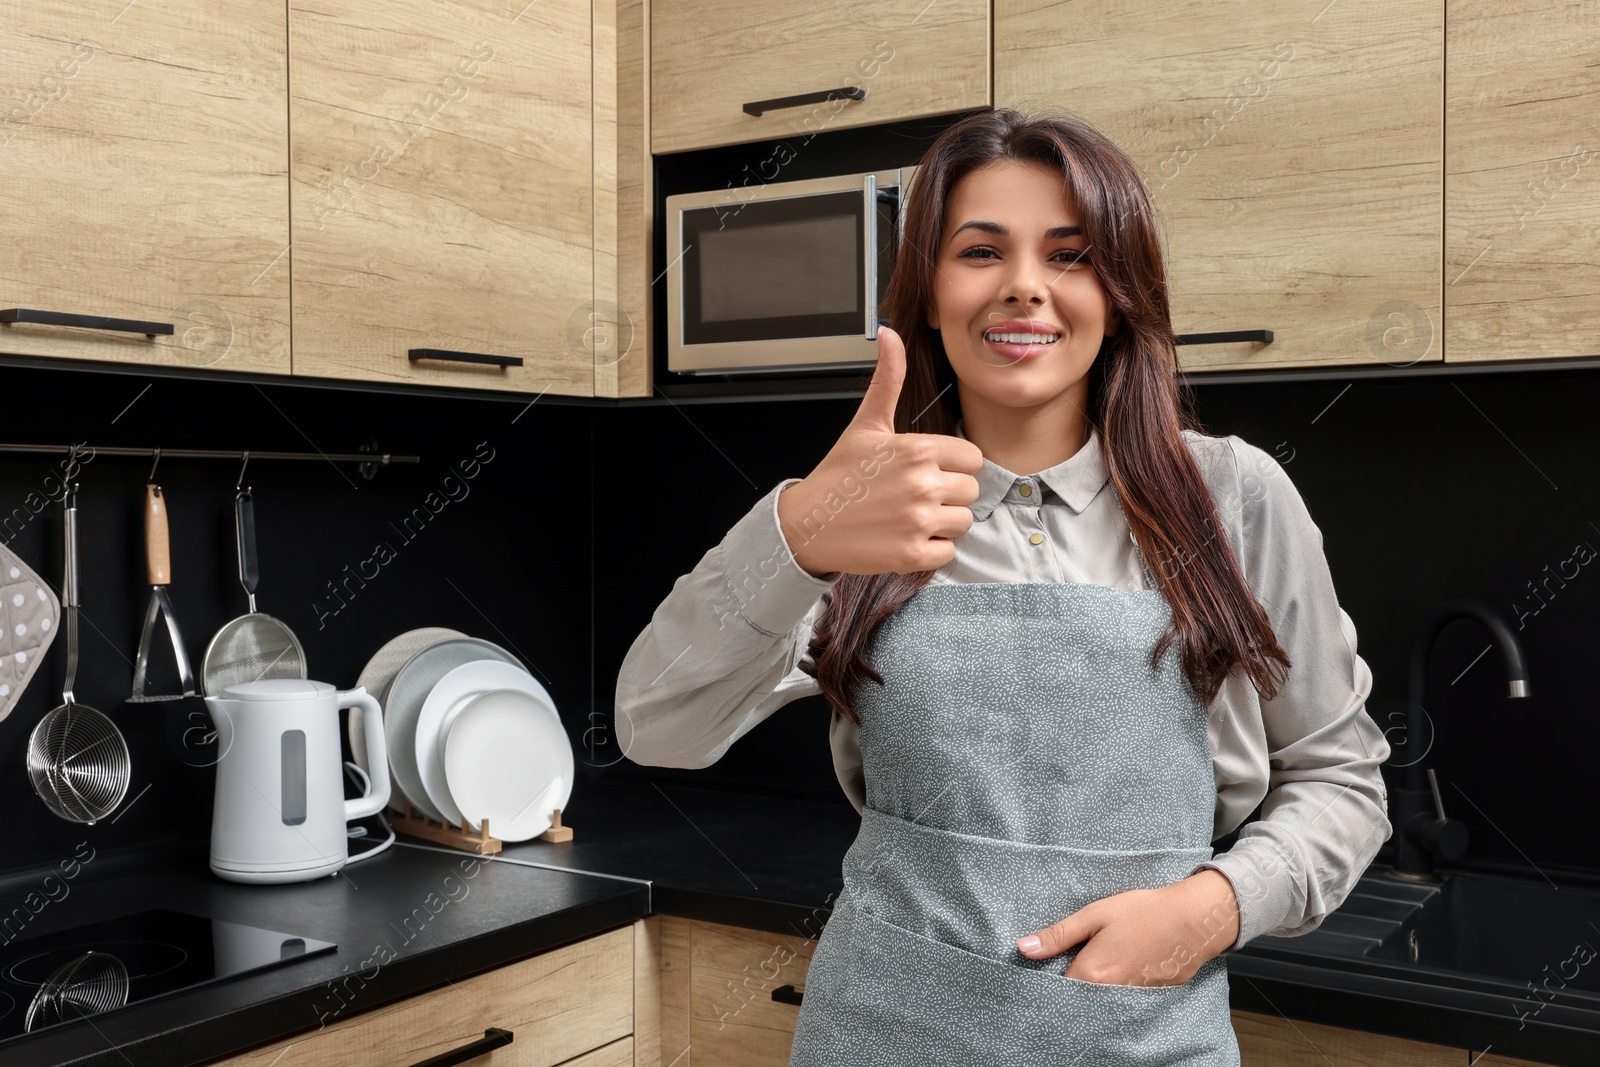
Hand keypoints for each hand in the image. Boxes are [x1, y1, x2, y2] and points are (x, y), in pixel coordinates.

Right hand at [776, 325, 983, 578]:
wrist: (807, 524)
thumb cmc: (839, 474)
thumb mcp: (866, 424)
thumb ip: (888, 379)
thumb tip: (889, 333)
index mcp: (918, 449)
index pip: (972, 458)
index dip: (953, 465)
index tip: (928, 471)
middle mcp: (923, 484)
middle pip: (971, 491)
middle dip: (949, 495)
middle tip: (915, 496)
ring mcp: (919, 521)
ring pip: (963, 522)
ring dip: (942, 523)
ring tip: (910, 517)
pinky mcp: (913, 554)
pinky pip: (949, 552)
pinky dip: (931, 549)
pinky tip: (905, 537)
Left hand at [1015, 870, 1240, 985]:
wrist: (1192, 920)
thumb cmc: (1142, 912)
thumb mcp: (1094, 915)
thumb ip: (1058, 935)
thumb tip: (1023, 948)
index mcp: (1091, 974)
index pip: (1057, 990)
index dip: (1047, 981)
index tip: (1041, 971)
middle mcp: (1108, 994)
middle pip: (1078, 1000)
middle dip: (1069, 989)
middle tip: (1069, 966)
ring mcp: (1131, 999)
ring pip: (1100, 1002)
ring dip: (1092, 992)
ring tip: (1094, 968)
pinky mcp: (1149, 999)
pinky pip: (1122, 1001)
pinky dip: (1114, 992)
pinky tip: (1118, 972)